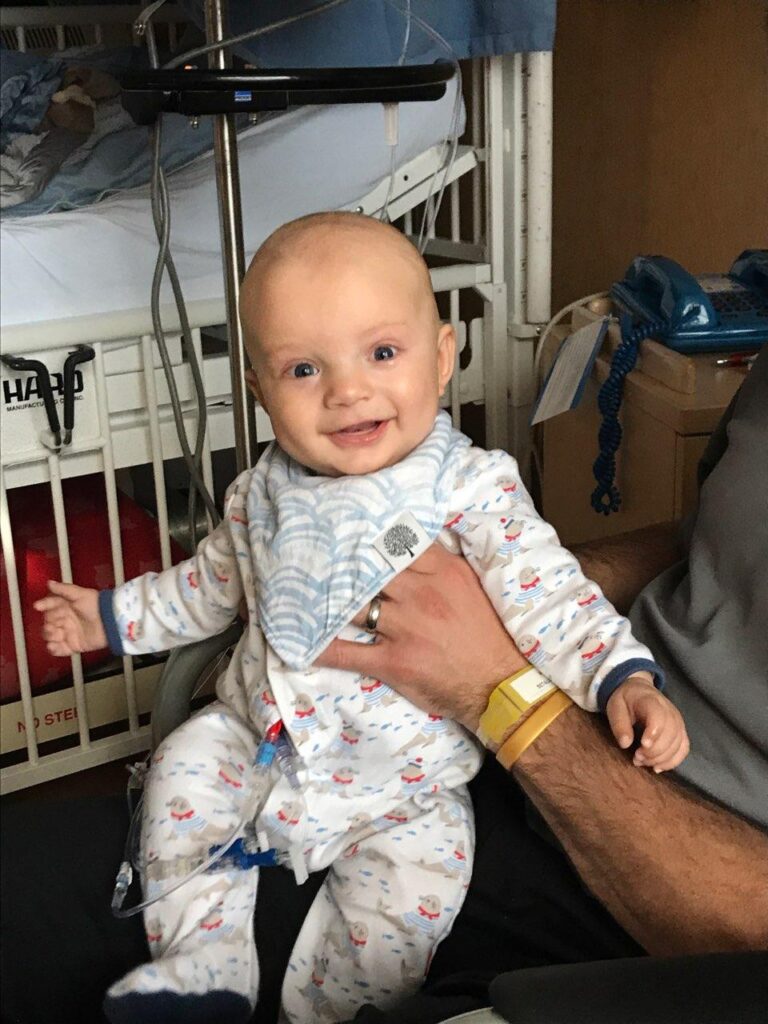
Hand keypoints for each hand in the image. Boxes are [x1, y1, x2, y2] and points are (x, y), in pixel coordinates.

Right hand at [33, 581, 106, 655]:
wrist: (111, 622)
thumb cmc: (96, 605)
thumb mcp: (80, 594)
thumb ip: (64, 589)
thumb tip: (49, 583)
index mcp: (67, 607)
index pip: (50, 606)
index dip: (44, 605)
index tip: (38, 606)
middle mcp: (66, 620)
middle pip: (48, 623)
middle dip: (47, 624)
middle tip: (53, 625)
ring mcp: (69, 634)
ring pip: (50, 636)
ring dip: (50, 636)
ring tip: (57, 634)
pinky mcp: (73, 646)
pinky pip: (59, 650)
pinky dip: (53, 649)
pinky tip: (54, 645)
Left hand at [314, 542, 525, 730]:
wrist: (498, 684)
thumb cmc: (486, 634)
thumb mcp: (470, 586)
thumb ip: (440, 562)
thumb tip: (412, 539)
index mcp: (442, 573)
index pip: (397, 543)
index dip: (369, 537)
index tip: (346, 530)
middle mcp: (421, 595)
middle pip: (370, 571)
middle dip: (342, 566)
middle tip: (313, 557)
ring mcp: (406, 628)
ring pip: (356, 606)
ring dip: (328, 602)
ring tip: (303, 593)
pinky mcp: (394, 661)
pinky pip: (348, 653)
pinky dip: (323, 649)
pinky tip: (301, 643)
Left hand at [606, 674, 689, 771]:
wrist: (638, 690)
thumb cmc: (626, 700)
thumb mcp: (615, 707)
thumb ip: (620, 725)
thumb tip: (625, 744)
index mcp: (652, 701)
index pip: (659, 717)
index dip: (654, 733)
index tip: (643, 746)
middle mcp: (670, 711)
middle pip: (671, 735)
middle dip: (654, 752)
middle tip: (636, 758)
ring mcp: (678, 721)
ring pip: (678, 745)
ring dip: (661, 759)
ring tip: (642, 762)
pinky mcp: (680, 731)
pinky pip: (683, 749)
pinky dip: (672, 761)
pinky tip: (657, 767)